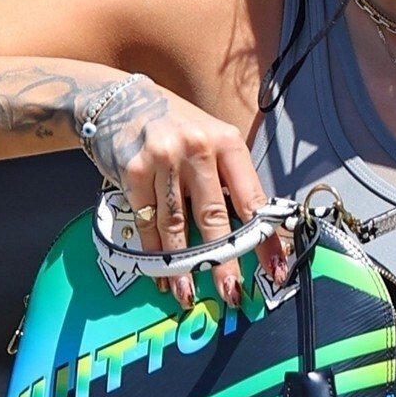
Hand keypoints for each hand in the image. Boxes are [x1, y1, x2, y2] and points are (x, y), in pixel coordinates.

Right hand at [81, 74, 287, 310]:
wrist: (120, 102)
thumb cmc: (175, 127)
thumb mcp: (211, 141)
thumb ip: (229, 179)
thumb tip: (253, 232)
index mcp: (227, 142)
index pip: (252, 199)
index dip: (264, 239)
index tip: (275, 269)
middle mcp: (198, 147)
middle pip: (214, 217)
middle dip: (223, 261)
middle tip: (231, 292)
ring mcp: (163, 159)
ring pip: (176, 226)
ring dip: (182, 266)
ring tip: (188, 293)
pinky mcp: (133, 171)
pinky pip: (147, 222)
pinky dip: (154, 252)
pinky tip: (160, 274)